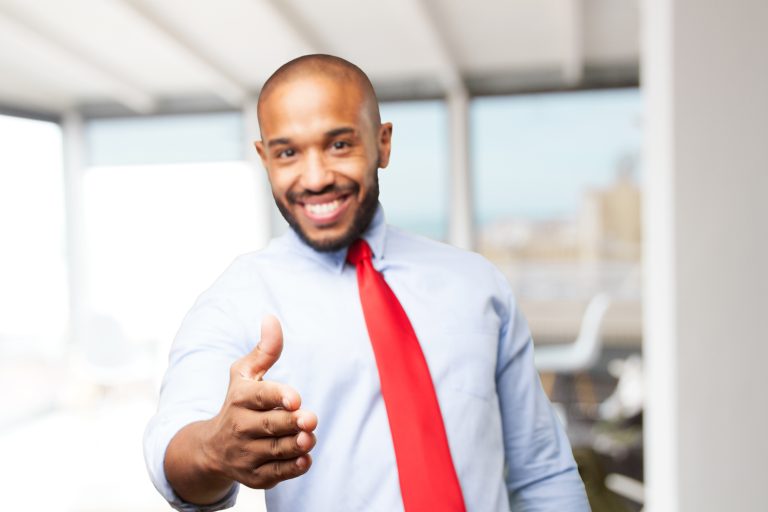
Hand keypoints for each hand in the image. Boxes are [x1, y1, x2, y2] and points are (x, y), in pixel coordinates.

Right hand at [200, 314, 317, 489]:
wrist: (212, 448)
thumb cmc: (238, 402)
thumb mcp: (245, 374)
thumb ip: (265, 349)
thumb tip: (271, 317)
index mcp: (240, 398)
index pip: (259, 396)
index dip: (277, 396)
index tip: (296, 398)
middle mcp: (239, 427)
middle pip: (269, 426)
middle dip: (291, 422)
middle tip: (310, 419)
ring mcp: (245, 453)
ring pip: (275, 451)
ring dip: (296, 444)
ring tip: (309, 437)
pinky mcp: (253, 476)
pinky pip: (276, 474)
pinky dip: (292, 468)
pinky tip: (304, 458)